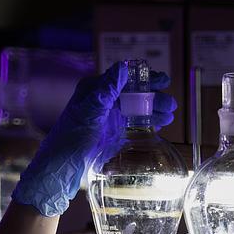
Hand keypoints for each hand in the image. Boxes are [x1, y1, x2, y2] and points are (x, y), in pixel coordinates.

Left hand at [11, 62, 176, 217]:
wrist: (62, 166)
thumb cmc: (71, 137)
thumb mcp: (91, 111)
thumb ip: (107, 89)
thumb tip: (124, 66)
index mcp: (95, 90)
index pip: (125, 79)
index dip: (145, 79)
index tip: (164, 81)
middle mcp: (102, 101)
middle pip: (133, 94)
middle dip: (153, 98)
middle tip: (171, 105)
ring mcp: (107, 117)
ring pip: (135, 109)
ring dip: (153, 111)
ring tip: (170, 116)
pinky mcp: (110, 133)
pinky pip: (132, 124)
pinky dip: (146, 123)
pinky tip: (159, 125)